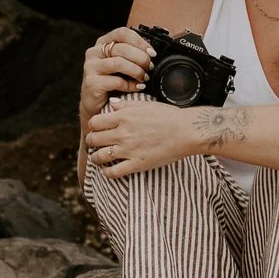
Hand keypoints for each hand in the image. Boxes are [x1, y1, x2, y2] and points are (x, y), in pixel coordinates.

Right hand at [79, 26, 151, 125]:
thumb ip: (132, 55)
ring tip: (144, 78)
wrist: (96, 104)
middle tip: (150, 67)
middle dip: (141, 58)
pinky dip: (130, 85)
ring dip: (136, 71)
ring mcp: (91, 67)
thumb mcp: (121, 64)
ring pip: (119, 63)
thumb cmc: (111, 82)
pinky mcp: (92, 82)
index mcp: (103, 42)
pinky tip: (137, 87)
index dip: (140, 42)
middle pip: (122, 48)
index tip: (151, 53)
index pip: (122, 33)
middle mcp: (94, 52)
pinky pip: (116, 81)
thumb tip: (151, 53)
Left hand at [84, 96, 201, 177]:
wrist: (186, 131)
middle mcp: (123, 133)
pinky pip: (114, 172)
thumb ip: (126, 105)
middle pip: (93, 139)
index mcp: (124, 117)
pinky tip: (108, 170)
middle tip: (96, 143)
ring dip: (96, 158)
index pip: (94, 122)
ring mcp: (129, 150)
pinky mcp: (137, 164)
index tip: (97, 129)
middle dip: (92, 141)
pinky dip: (107, 172)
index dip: (93, 126)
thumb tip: (112, 104)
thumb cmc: (169, 116)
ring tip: (99, 158)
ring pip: (99, 157)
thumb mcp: (146, 105)